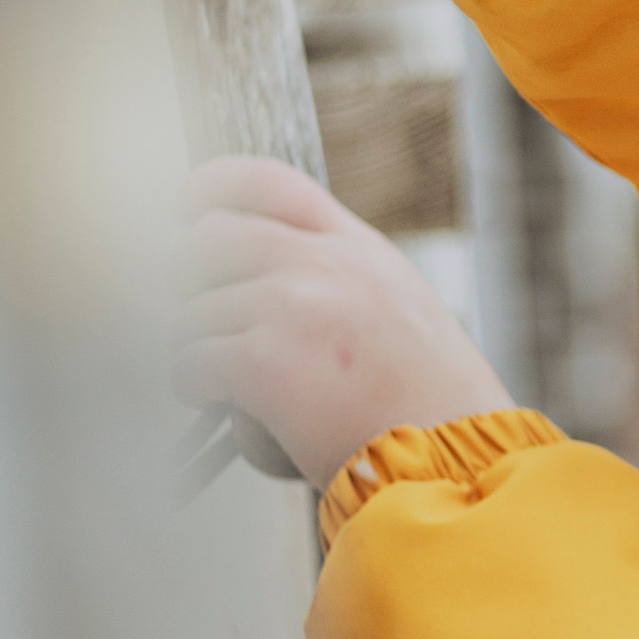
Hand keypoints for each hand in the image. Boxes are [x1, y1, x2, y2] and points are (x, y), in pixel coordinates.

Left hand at [177, 158, 515, 493]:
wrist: (453, 455)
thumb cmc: (431, 402)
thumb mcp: (400, 307)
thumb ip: (342, 277)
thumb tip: (266, 277)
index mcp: (357, 248)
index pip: (268, 183)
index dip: (211, 189)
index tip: (185, 214)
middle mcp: (322, 264)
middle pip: (210, 237)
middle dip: (186, 279)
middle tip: (195, 315)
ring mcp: (290, 308)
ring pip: (193, 310)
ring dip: (189, 345)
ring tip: (212, 377)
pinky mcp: (264, 363)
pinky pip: (191, 361)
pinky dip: (190, 383)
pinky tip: (209, 398)